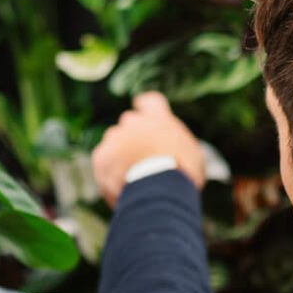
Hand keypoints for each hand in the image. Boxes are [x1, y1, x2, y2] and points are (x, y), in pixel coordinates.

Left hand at [93, 92, 207, 205]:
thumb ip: (178, 146)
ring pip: (115, 143)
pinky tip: (122, 188)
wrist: (158, 191)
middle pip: (130, 123)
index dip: (147, 109)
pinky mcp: (101, 157)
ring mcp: (114, 138)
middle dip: (134, 137)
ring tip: (133, 178)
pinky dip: (110, 173)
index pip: (149, 101)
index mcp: (158, 117)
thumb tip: (175, 153)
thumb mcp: (192, 156)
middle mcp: (133, 122)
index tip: (146, 117)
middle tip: (143, 158)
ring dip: (121, 155)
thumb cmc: (182, 175)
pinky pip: (104, 163)